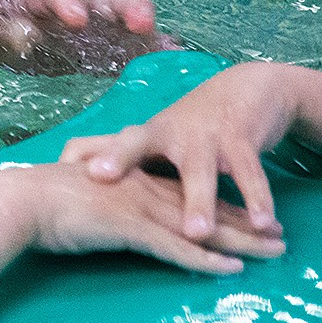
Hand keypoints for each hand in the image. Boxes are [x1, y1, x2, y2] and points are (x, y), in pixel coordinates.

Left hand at [0, 0, 168, 73]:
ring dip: (141, 21)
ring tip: (162, 40)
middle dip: (124, 5)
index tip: (75, 18)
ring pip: (121, 14)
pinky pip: (129, 43)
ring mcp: (91, 23)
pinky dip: (149, 46)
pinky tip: (171, 53)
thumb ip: (0, 31)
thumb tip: (24, 35)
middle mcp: (70, 3)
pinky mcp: (102, 45)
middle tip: (139, 22)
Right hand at [0, 160, 285, 272]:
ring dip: (240, 244)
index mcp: (133, 180)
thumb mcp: (78, 202)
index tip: (251, 219)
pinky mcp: (129, 229)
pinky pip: (175, 249)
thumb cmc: (37, 205)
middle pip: (206, 210)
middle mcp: (143, 189)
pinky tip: (230, 272)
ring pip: (201, 228)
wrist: (16, 201)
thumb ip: (101, 210)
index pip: (188, 194)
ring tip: (274, 254)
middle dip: (247, 225)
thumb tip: (106, 222)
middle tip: (282, 238)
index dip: (223, 209)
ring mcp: (139, 208)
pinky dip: (204, 262)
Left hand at [58, 61, 296, 237]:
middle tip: (103, 181)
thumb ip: (106, 148)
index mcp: (144, 134)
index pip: (111, 143)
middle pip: (148, 150)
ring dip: (202, 202)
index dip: (97, 155)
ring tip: (200, 234)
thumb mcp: (148, 135)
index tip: (78, 173)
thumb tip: (57, 161)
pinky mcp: (242, 140)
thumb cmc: (186, 125)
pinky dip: (257, 199)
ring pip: (202, 171)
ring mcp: (206, 135)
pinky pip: (250, 173)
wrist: (247, 88)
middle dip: (126, 162)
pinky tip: (264, 224)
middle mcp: (171, 132)